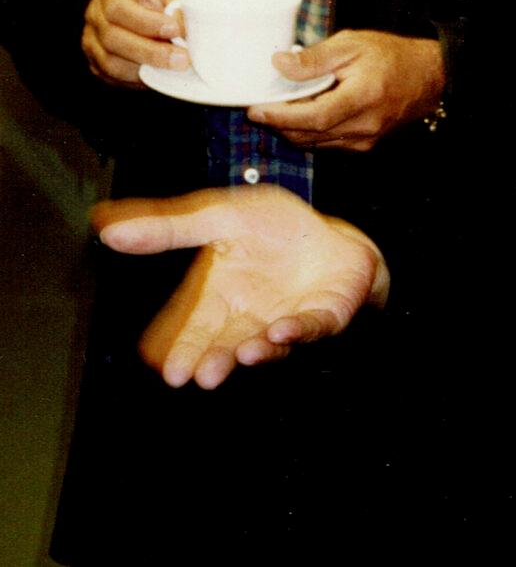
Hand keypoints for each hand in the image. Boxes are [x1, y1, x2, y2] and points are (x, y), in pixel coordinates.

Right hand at [82, 0, 192, 85]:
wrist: (149, 6)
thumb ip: (179, 7)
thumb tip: (184, 31)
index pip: (118, 8)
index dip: (145, 22)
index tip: (173, 29)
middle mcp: (95, 15)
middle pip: (112, 38)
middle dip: (150, 52)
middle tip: (182, 59)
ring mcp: (92, 41)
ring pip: (111, 63)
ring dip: (146, 68)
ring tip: (176, 67)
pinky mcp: (97, 63)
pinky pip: (115, 77)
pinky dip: (140, 79)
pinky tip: (162, 74)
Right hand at [92, 186, 388, 389]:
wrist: (335, 236)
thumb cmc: (276, 229)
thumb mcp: (220, 215)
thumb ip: (169, 226)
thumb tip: (106, 225)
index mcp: (217, 296)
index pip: (187, 323)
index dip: (173, 342)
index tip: (156, 358)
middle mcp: (246, 318)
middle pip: (220, 343)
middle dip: (204, 359)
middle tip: (186, 375)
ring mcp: (283, 321)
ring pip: (262, 344)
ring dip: (249, 352)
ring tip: (238, 355)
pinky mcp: (320, 318)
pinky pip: (309, 327)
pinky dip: (296, 331)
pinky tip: (281, 331)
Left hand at [248, 30, 444, 150]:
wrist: (427, 76)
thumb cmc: (391, 55)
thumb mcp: (352, 44)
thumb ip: (315, 58)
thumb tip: (280, 64)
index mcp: (362, 96)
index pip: (313, 117)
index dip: (280, 117)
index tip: (255, 109)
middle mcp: (364, 125)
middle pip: (309, 135)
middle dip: (279, 124)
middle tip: (259, 106)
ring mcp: (365, 139)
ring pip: (315, 143)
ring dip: (292, 130)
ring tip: (277, 109)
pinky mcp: (365, 144)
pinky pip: (328, 144)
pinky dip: (310, 132)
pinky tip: (303, 115)